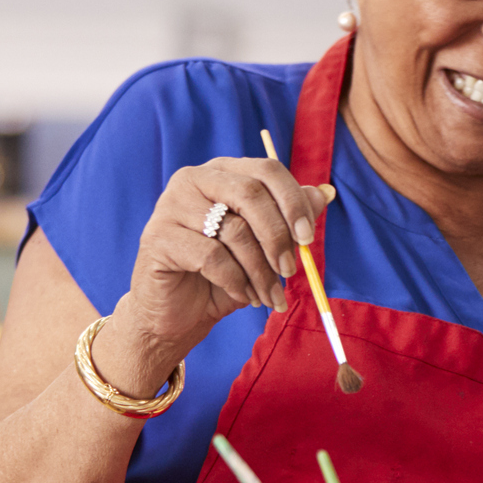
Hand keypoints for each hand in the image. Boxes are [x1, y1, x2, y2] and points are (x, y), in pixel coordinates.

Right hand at [103, 159, 335, 395]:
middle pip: (250, 194)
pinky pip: (211, 257)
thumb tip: (325, 192)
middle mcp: (193, 180)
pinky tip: (242, 295)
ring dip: (260, 270)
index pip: (267, 170)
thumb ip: (291, 217)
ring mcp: (170, 206)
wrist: (179, 312)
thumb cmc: (225, 273)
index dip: (293, 202)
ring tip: (269, 294)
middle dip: (278, 236)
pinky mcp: (157, 238)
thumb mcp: (265, 245)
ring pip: (234, 231)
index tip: (308, 238)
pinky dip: (236, 281)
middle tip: (290, 270)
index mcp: (223, 172)